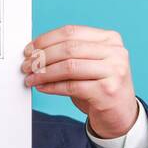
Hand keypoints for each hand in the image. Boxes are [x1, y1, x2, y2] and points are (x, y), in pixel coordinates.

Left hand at [21, 25, 137, 138]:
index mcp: (110, 38)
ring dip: (44, 72)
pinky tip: (42, 87)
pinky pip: (71, 86)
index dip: (46, 39)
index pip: (71, 32)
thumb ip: (70, 54)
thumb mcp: (89, 64)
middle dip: (42, 56)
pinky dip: (52, 87)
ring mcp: (114, 71)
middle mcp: (115, 52)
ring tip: (31, 78)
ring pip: (69, 66)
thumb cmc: (100, 87)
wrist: (121, 114)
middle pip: (69, 48)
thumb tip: (36, 52)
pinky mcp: (107, 91)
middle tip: (26, 66)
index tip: (30, 49)